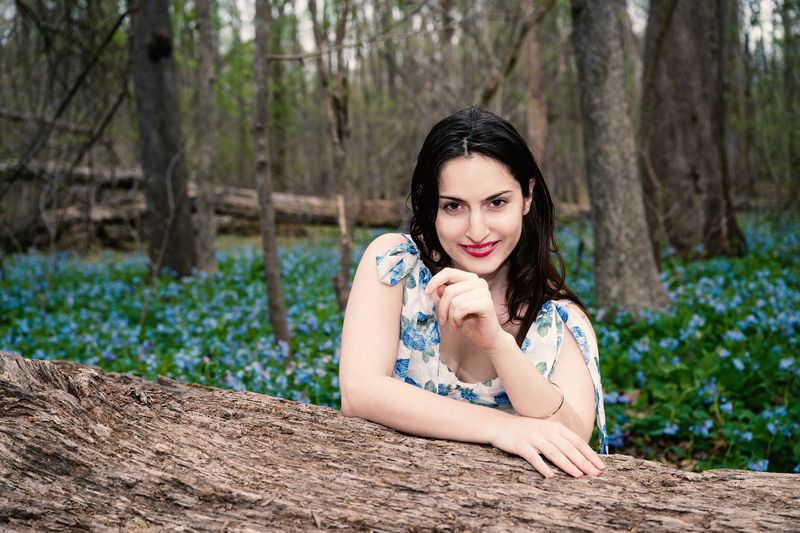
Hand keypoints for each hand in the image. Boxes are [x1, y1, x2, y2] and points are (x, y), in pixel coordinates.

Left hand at [424, 268, 504, 350]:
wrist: (486, 338)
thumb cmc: (469, 322)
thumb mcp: (450, 307)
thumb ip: (443, 296)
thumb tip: (435, 288)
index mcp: (470, 279)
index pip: (448, 272)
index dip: (435, 281)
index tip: (426, 292)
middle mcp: (478, 282)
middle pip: (449, 290)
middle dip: (442, 308)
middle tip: (443, 321)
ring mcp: (484, 292)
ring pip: (454, 301)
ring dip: (450, 317)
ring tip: (454, 324)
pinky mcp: (487, 303)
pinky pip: (462, 308)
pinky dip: (457, 319)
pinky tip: (460, 324)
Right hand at [489, 416, 605, 478]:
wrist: (499, 425)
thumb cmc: (525, 431)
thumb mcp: (545, 431)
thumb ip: (561, 439)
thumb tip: (581, 453)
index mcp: (555, 427)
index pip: (577, 441)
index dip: (590, 454)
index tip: (601, 467)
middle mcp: (546, 431)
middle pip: (568, 448)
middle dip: (583, 462)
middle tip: (595, 475)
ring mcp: (533, 438)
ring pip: (554, 452)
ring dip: (567, 464)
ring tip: (578, 475)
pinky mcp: (521, 445)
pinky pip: (533, 457)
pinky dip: (542, 466)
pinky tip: (550, 476)